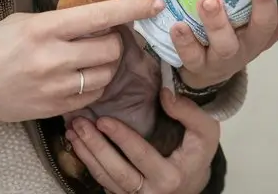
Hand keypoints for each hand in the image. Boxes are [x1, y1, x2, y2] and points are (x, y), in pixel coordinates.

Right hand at [0, 0, 164, 129]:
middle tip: (103, 37)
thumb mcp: (22, 22)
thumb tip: (98, 19)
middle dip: (115, 40)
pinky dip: (94, 85)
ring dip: (106, 64)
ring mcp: (55, 86)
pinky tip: (79, 77)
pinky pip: (93, 96)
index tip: (155, 4)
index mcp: (44, 27)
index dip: (132, 9)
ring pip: (106, 74)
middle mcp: (52, 57)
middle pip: (110, 48)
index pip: (99, 15)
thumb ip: (59, 21)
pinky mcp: (55, 108)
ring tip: (89, 58)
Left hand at [67, 88, 219, 193]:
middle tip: (80, 124)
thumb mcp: (205, 132)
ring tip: (72, 131)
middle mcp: (151, 192)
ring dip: (86, 154)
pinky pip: (103, 182)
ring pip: (106, 178)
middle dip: (96, 147)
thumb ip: (189, 112)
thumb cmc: (196, 153)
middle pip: (118, 172)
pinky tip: (77, 144)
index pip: (141, 156)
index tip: (103, 120)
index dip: (121, 138)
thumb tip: (166, 93)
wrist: (191, 182)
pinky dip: (88, 163)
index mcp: (170, 176)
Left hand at [172, 0, 277, 89]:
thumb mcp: (244, 6)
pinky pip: (193, 56)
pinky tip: (178, 25)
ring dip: (217, 21)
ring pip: (227, 43)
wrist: (204, 69)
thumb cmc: (230, 25)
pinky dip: (185, 41)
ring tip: (208, 0)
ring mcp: (228, 57)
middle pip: (266, 24)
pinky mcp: (201, 66)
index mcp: (270, 26)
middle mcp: (254, 42)